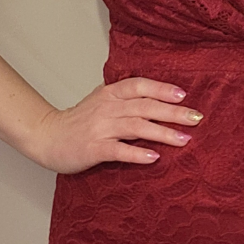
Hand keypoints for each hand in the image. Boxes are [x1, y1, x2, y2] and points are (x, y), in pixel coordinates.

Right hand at [31, 77, 202, 174]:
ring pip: (136, 127)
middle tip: (196, 119)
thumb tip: (161, 101)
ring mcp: (100, 128)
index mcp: (110, 94)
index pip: (139, 86)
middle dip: (173, 113)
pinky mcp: (93, 149)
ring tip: (184, 140)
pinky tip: (154, 157)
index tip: (183, 96)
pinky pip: (118, 150)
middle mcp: (106, 108)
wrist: (47, 137)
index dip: (161, 89)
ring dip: (162, 133)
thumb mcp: (102, 102)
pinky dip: (137, 153)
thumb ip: (126, 100)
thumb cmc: (79, 122)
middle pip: (144, 106)